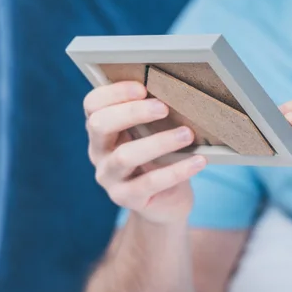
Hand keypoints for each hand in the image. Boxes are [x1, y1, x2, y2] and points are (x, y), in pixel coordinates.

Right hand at [84, 81, 206, 223]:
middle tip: (164, 108)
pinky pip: (150, 183)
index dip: (113, 93)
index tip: (143, 88)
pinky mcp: (125, 198)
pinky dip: (177, 170)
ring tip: (187, 134)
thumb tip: (179, 90)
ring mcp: (109, 178)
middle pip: (100, 125)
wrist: (165, 204)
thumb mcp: (153, 134)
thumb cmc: (161, 159)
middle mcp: (98, 152)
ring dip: (158, 142)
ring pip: (125, 155)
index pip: (93, 104)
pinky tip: (198, 161)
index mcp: (102, 130)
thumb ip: (154, 115)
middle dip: (132, 112)